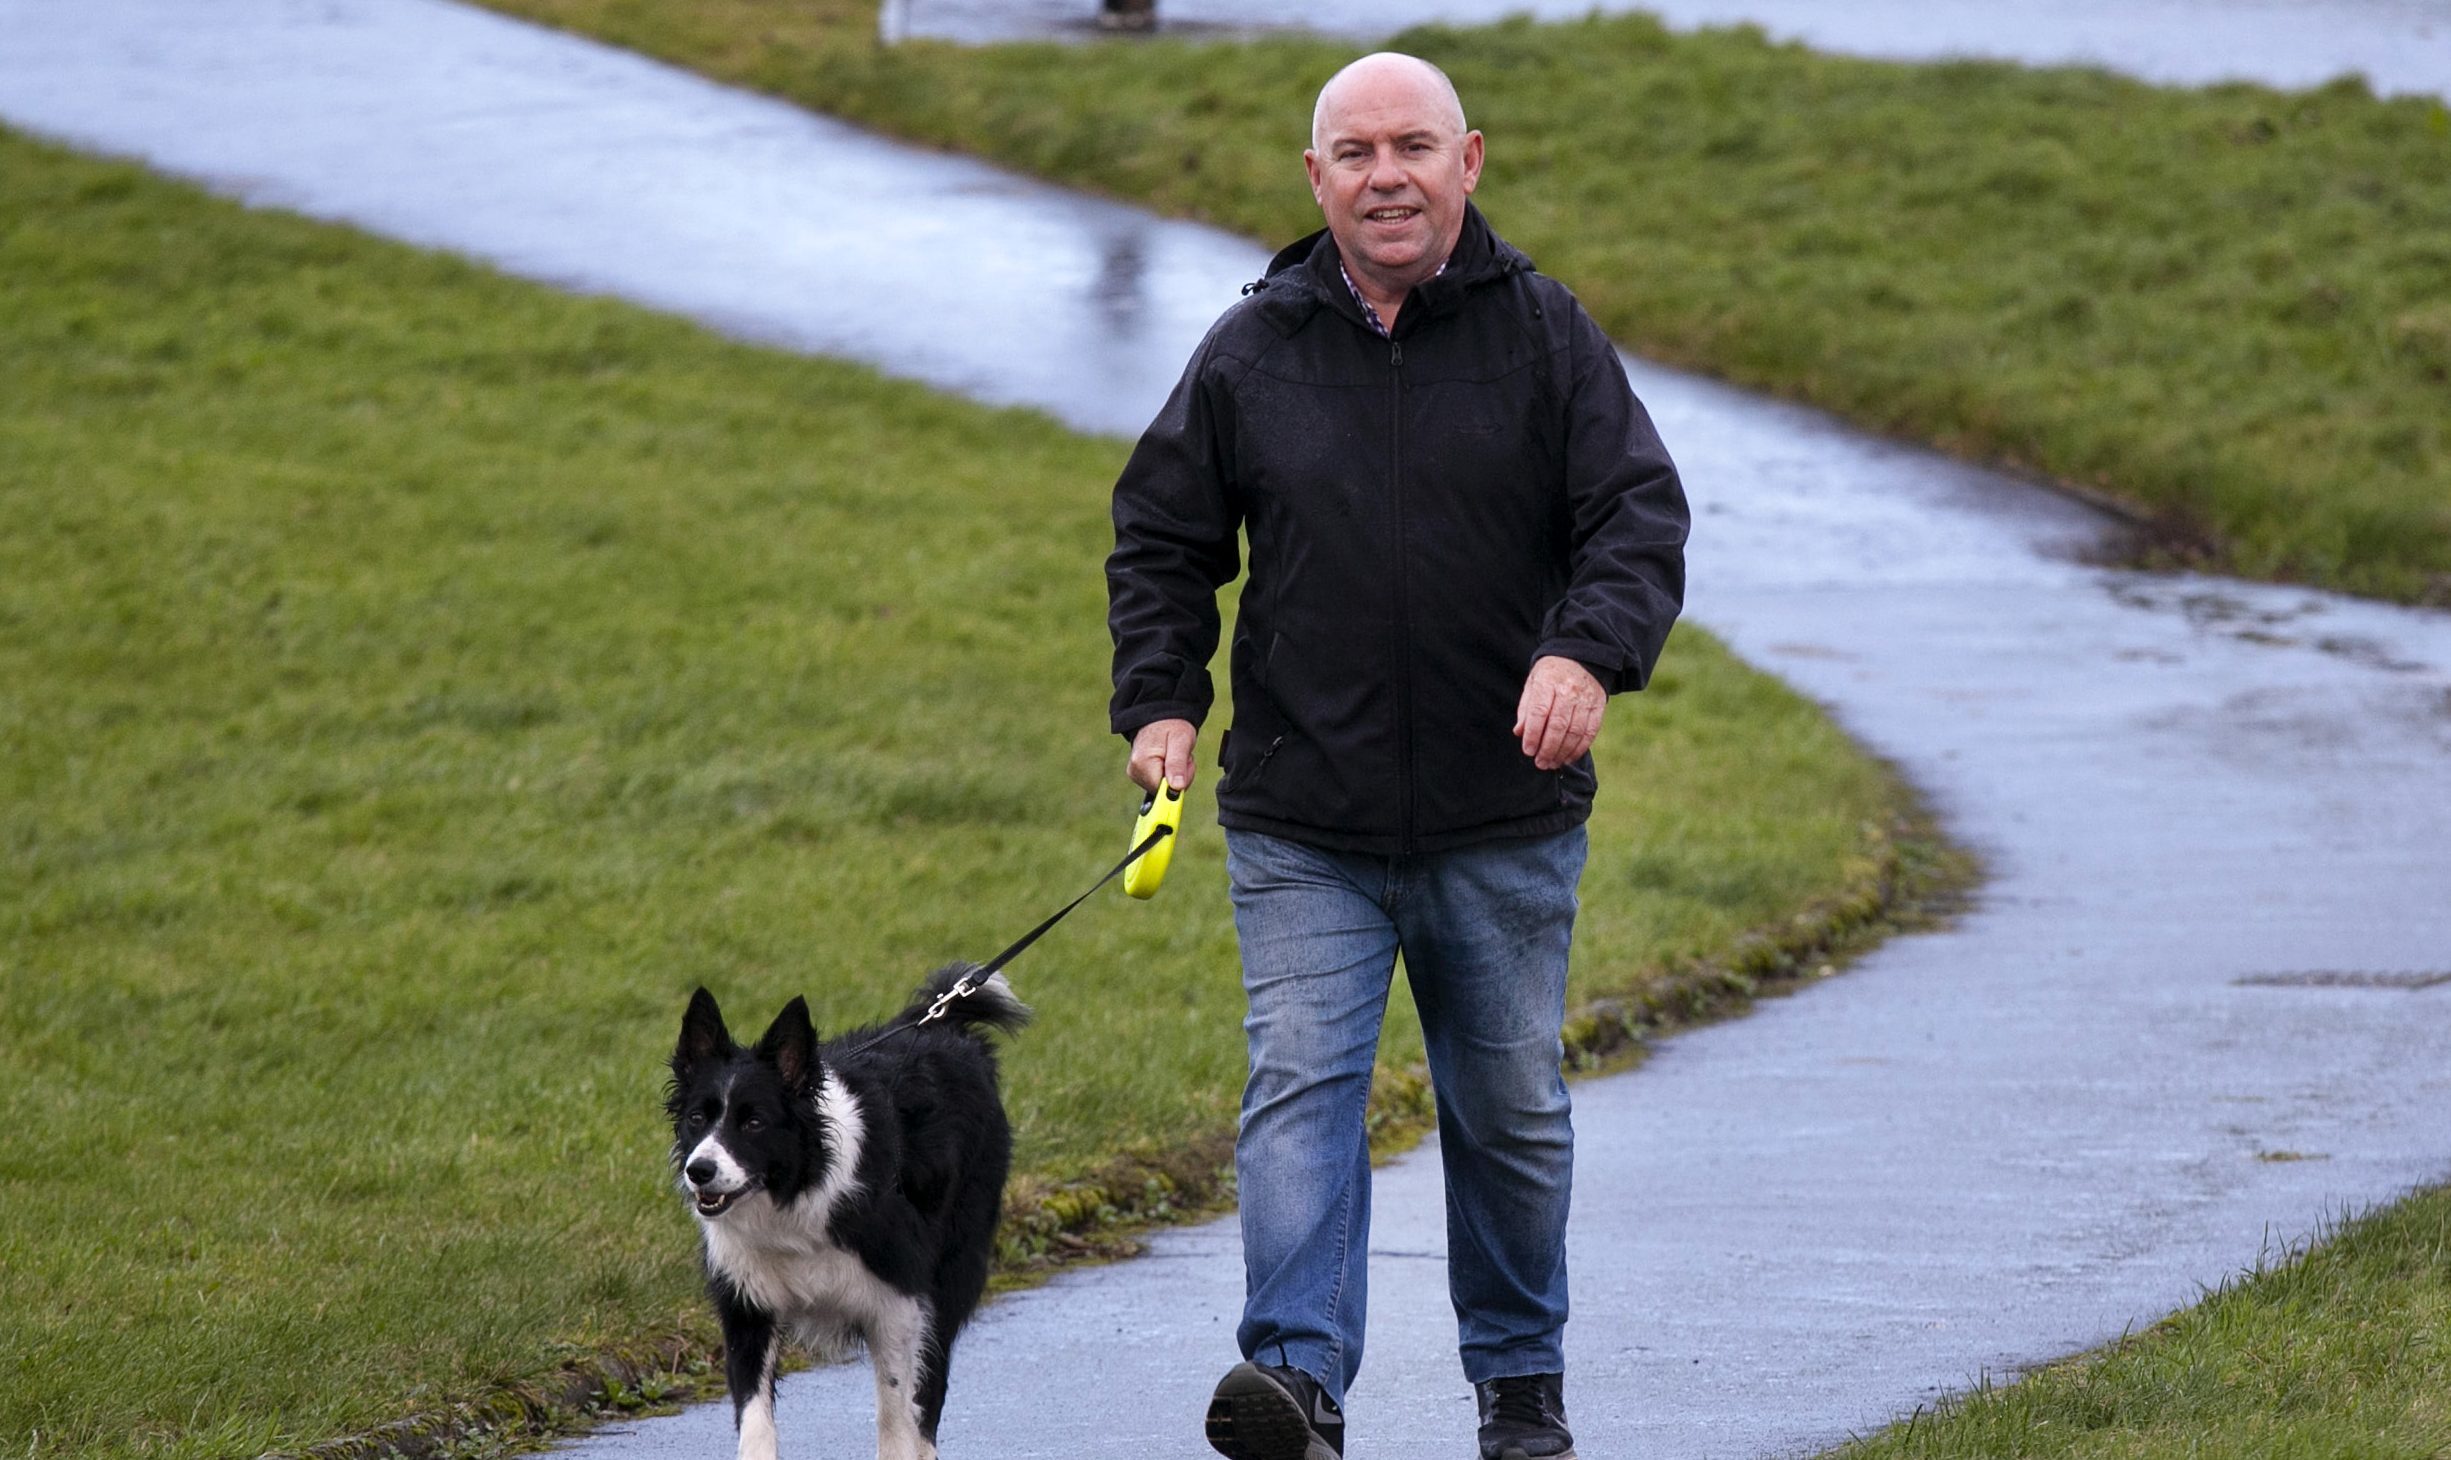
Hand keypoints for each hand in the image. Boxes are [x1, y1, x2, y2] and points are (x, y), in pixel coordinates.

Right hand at [1127, 718, 1197, 793]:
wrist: (1161, 717)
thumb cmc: (1172, 726)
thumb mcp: (1180, 741)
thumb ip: (1177, 765)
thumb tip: (1177, 788)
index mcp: (1142, 763)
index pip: (1164, 791)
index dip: (1178, 782)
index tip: (1183, 764)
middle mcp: (1135, 771)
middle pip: (1163, 791)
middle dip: (1178, 777)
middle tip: (1182, 757)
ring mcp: (1136, 773)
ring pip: (1163, 788)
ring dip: (1175, 775)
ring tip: (1175, 755)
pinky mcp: (1140, 774)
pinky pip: (1160, 783)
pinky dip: (1170, 774)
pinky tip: (1169, 759)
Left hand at [1513, 656, 1605, 770]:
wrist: (1581, 656)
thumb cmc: (1551, 674)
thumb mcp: (1533, 683)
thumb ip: (1526, 708)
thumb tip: (1520, 733)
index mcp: (1547, 682)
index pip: (1539, 712)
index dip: (1533, 734)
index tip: (1528, 750)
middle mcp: (1568, 690)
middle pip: (1558, 725)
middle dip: (1548, 748)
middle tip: (1540, 763)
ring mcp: (1585, 698)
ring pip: (1575, 731)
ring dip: (1563, 752)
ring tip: (1552, 763)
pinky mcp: (1598, 706)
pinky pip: (1590, 731)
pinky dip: (1580, 748)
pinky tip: (1568, 757)